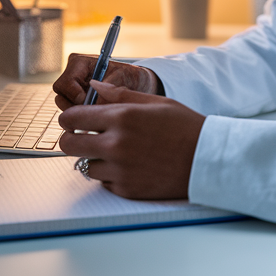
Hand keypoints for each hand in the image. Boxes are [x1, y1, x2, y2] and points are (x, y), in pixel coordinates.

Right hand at [53, 52, 161, 109]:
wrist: (139, 85)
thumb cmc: (131, 76)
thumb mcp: (124, 78)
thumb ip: (109, 88)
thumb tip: (97, 103)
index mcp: (79, 63)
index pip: (65, 83)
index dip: (75, 95)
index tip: (90, 102)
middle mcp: (73, 75)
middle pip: (60, 97)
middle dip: (76, 107)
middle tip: (95, 110)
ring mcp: (73, 91)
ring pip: (65, 108)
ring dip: (82, 113)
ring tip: (101, 111)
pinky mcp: (77, 103)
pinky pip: (74, 115)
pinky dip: (86, 118)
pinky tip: (100, 115)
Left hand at [58, 81, 204, 198]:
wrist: (206, 160)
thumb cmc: (184, 127)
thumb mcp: (154, 102)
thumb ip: (119, 94)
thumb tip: (94, 85)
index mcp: (122, 118)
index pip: (73, 117)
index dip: (69, 117)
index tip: (72, 119)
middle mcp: (116, 144)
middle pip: (69, 144)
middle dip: (72, 138)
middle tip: (83, 136)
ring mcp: (120, 169)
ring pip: (85, 164)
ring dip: (95, 157)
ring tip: (116, 151)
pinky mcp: (126, 189)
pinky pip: (104, 181)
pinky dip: (111, 174)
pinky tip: (129, 165)